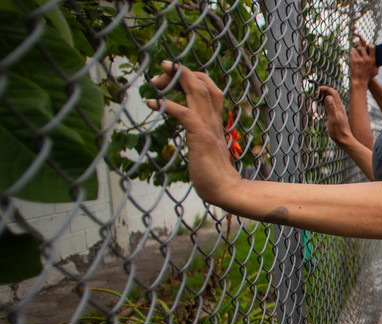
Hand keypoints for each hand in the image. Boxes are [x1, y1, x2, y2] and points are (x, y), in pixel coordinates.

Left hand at [145, 61, 240, 205]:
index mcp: (213, 120)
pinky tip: (151, 103)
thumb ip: (200, 135)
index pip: (207, 88)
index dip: (190, 77)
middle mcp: (212, 119)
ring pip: (196, 91)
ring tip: (155, 79)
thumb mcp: (205, 146)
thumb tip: (191, 135)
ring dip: (176, 79)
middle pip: (202, 83)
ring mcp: (208, 126)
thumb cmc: (214, 173)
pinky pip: (184, 114)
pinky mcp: (200, 137)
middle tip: (160, 75)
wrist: (226, 189)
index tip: (171, 79)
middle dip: (181, 72)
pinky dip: (166, 105)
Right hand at [318, 85, 353, 144]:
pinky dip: (326, 103)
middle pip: (333, 94)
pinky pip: (332, 105)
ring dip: (325, 96)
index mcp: (339, 107)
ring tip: (317, 98)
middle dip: (324, 91)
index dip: (325, 88)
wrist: (345, 140)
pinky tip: (323, 107)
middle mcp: (340, 108)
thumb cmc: (338, 131)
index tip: (317, 90)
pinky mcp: (338, 116)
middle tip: (315, 94)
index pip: (333, 92)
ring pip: (332, 100)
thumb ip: (330, 108)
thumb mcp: (333, 119)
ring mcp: (339, 112)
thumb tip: (327, 97)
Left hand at [349, 35, 379, 86]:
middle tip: (360, 48)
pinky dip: (352, 51)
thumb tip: (380, 62)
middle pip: (363, 48)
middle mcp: (367, 59)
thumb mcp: (375, 72)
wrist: (360, 81)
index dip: (370, 45)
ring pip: (357, 50)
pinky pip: (352, 53)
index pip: (372, 48)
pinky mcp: (354, 61)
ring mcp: (360, 60)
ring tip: (355, 50)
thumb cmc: (368, 77)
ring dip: (355, 49)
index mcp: (373, 60)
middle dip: (361, 47)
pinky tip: (352, 51)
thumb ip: (378, 66)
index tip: (369, 45)